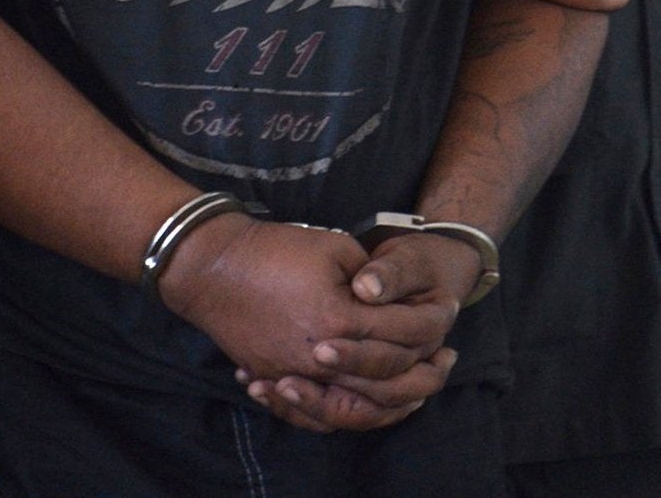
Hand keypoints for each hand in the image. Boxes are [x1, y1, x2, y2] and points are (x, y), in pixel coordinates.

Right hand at [159, 215, 456, 432]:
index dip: (431, 319)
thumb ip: (372, 277)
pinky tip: (370, 407)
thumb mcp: (332, 245)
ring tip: (418, 392)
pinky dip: (350, 415)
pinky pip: (320, 415)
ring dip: (395, 402)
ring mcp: (297, 374)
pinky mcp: (277, 379)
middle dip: (426, 371)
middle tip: (448, 358)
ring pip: (359, 409)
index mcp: (341, 319)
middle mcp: (323, 357)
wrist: (212, 265)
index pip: (403, 331)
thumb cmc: (273, 248)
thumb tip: (395, 300)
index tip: (448, 309)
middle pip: (390, 381)